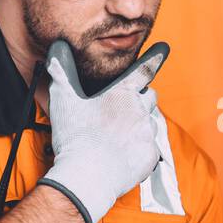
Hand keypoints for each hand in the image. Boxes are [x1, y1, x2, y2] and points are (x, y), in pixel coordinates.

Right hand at [39, 39, 168, 222]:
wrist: (87, 176)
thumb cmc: (75, 136)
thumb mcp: (63, 99)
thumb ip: (62, 70)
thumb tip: (58, 47)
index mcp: (123, 94)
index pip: (144, 70)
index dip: (154, 58)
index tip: (164, 49)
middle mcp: (140, 111)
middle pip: (150, 97)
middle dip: (142, 98)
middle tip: (126, 108)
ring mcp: (147, 134)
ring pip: (149, 123)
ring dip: (139, 126)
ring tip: (118, 137)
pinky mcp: (150, 156)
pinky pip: (149, 148)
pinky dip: (139, 149)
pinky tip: (123, 155)